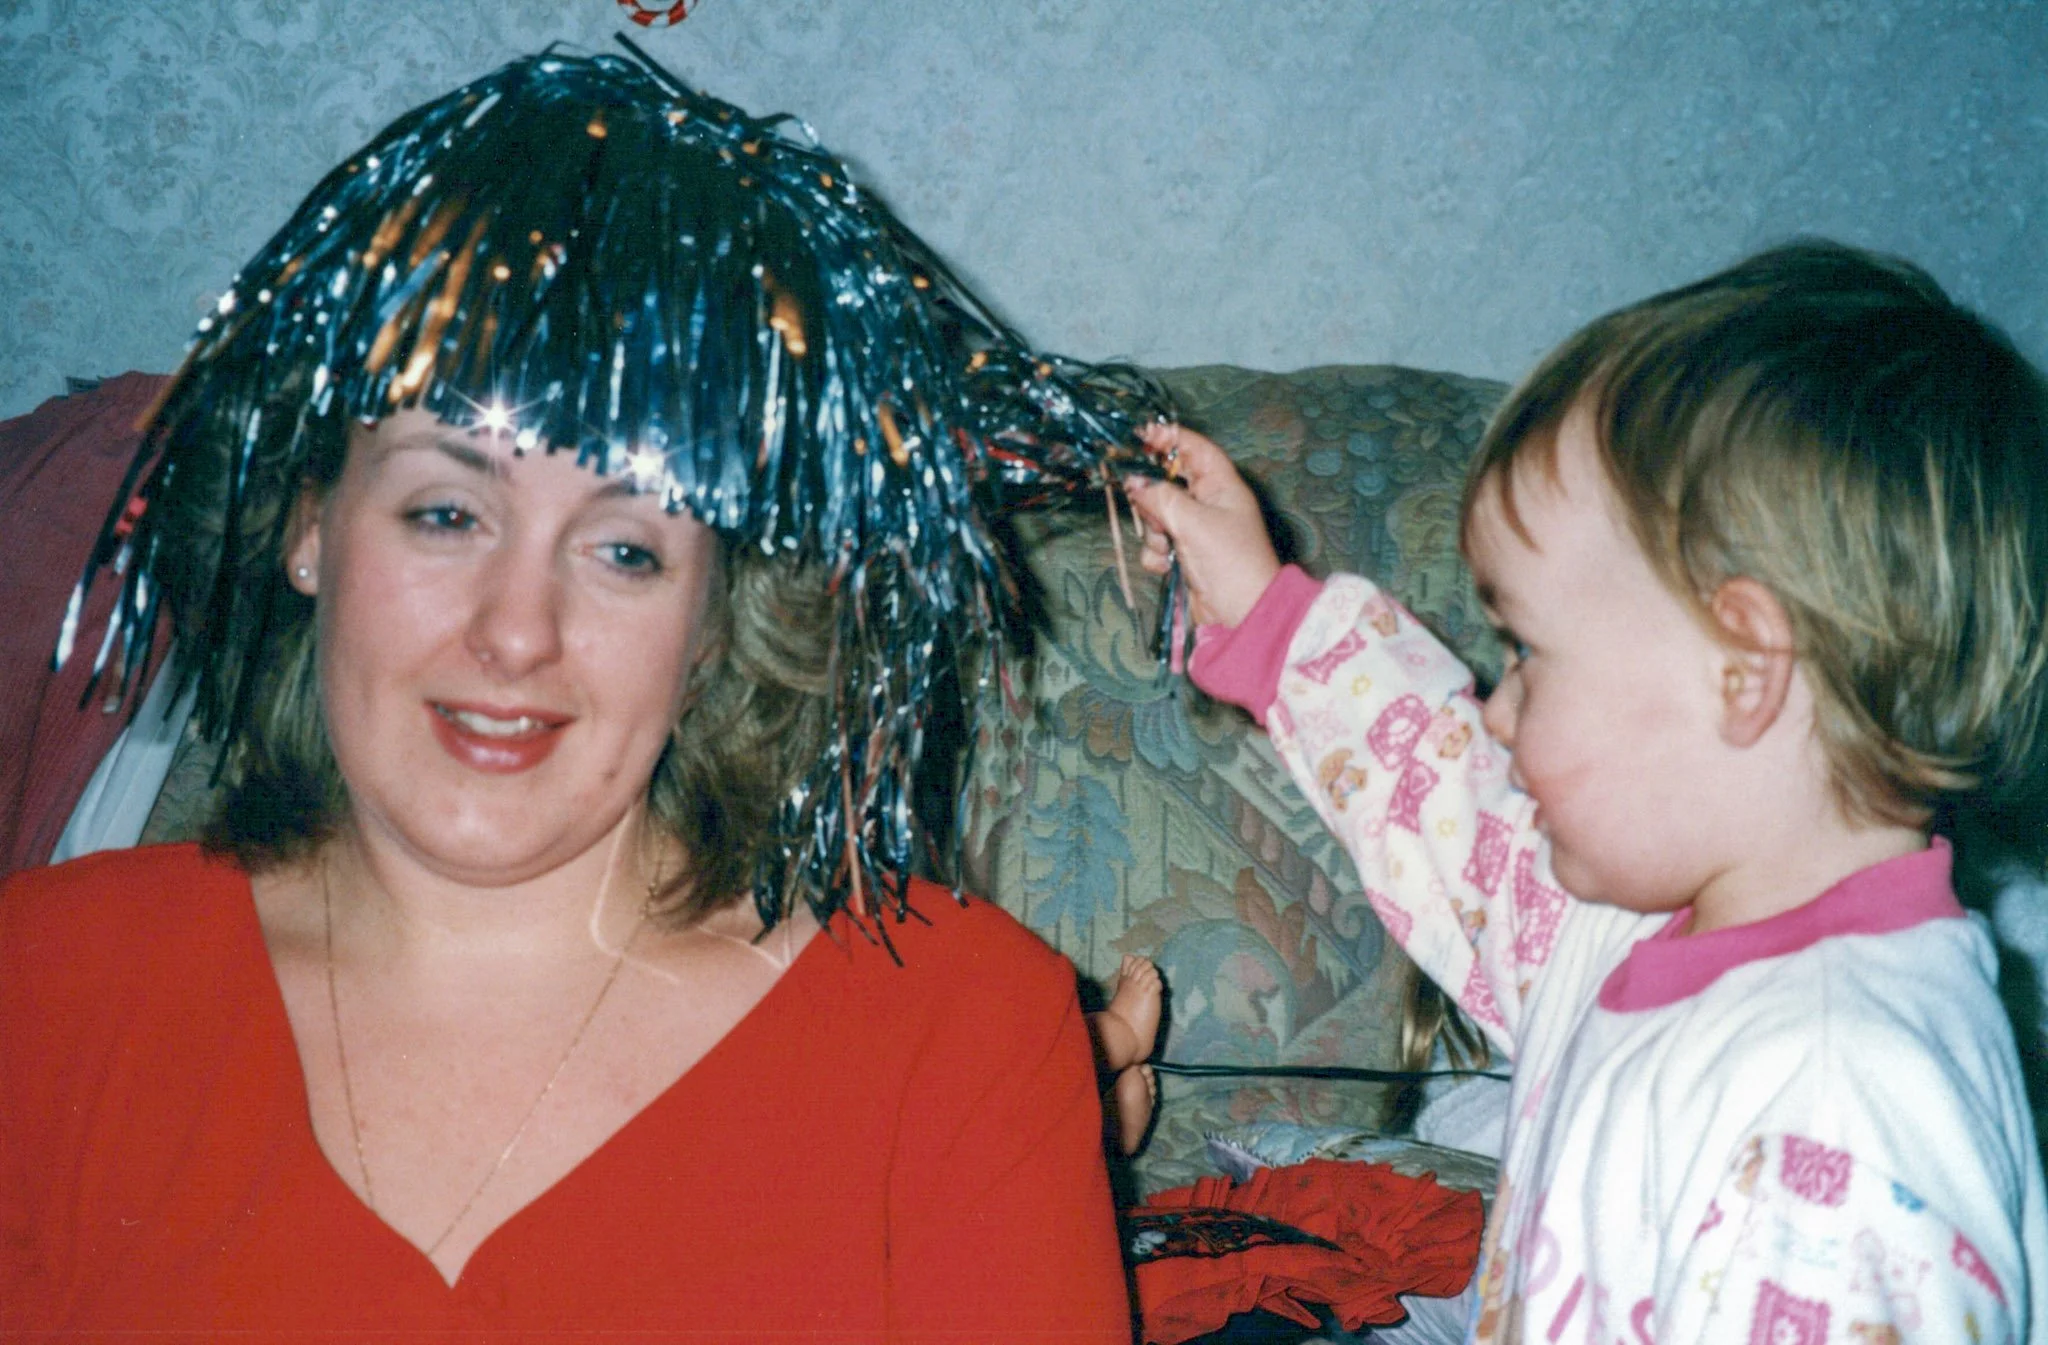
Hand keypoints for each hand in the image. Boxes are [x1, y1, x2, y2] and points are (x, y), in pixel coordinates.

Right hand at [1125, 423, 1280, 628]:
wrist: (1242, 615)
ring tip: (1167, 546)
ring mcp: (1196, 530)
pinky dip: (1156, 554)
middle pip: (1169, 481)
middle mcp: (1209, 504)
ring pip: (1157, 515)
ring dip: (1154, 530)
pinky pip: (1157, 543)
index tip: (1139, 436)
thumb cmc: (1229, 561)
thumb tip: (1132, 481)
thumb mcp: (1193, 522)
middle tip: (1145, 504)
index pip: (1194, 448)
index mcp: (1222, 486)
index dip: (1168, 438)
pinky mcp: (1184, 556)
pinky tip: (1166, 566)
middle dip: (1154, 495)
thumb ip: (1159, 497)